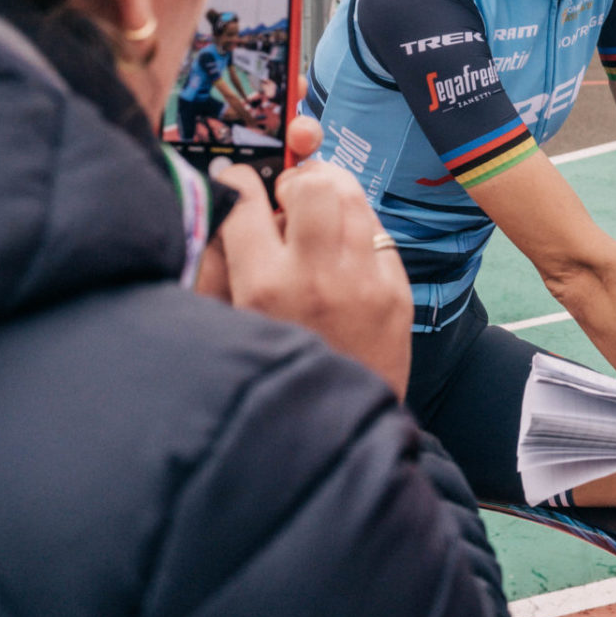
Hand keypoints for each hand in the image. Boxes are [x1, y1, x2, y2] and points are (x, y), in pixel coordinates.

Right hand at [199, 143, 411, 397]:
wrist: (336, 435)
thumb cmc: (274, 377)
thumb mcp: (227, 326)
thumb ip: (217, 265)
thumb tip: (223, 208)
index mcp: (263, 288)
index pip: (245, 202)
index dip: (237, 181)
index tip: (237, 181)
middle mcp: (317, 277)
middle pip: (312, 185)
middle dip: (295, 181)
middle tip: (287, 199)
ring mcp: (365, 282)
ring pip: (353, 195)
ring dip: (331, 192)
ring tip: (317, 213)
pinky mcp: (398, 291)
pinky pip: (379, 228)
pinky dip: (358, 224)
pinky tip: (344, 245)